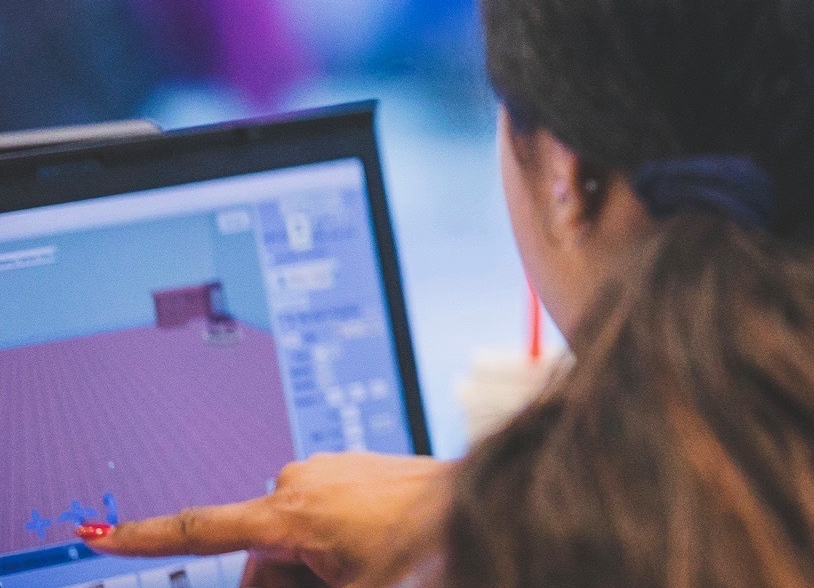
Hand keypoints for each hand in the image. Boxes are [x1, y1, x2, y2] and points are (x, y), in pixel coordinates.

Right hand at [88, 452, 450, 587]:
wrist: (481, 501)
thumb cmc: (424, 550)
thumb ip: (289, 584)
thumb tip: (267, 572)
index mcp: (290, 511)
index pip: (200, 529)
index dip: (146, 536)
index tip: (101, 535)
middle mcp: (300, 480)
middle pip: (258, 557)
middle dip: (284, 584)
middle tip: (338, 583)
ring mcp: (326, 469)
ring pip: (290, 540)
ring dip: (312, 567)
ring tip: (365, 567)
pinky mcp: (349, 468)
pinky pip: (319, 518)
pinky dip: (331, 544)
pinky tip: (372, 550)